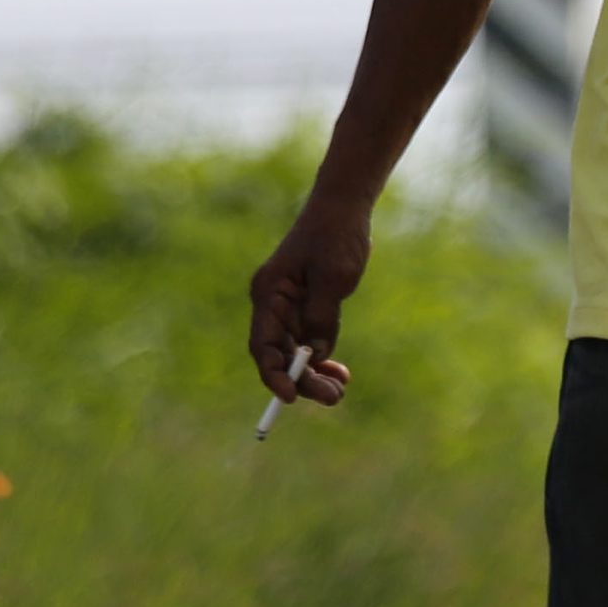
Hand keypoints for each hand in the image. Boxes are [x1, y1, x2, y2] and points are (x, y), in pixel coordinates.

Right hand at [246, 197, 370, 406]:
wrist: (344, 208)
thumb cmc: (336, 236)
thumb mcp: (333, 278)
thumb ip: (321, 317)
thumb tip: (314, 355)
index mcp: (269, 294)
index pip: (263, 345)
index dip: (274, 374)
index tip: (291, 397)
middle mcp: (274, 304)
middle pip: (280, 354)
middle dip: (302, 380)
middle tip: (333, 398)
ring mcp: (290, 307)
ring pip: (296, 352)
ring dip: (315, 374)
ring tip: (339, 391)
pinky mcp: (308, 306)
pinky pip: (311, 341)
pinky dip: (323, 358)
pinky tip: (340, 373)